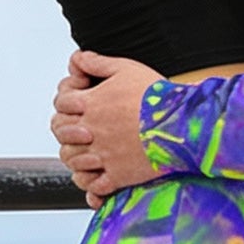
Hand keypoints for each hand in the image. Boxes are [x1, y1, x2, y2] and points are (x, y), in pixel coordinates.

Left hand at [50, 50, 164, 203]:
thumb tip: (78, 58)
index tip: (75, 106)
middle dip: (65, 130)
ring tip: (84, 152)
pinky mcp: (119, 175)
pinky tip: (96, 174)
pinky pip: (93, 185)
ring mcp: (104, 155)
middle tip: (76, 130)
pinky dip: (90, 182)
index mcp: (93, 104)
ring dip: (75, 156)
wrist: (183, 123)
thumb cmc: (158, 97)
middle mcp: (94, 130)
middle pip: (62, 133)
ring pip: (73, 160)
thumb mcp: (126, 68)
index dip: (64, 104)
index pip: (61, 104)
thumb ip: (98, 63)